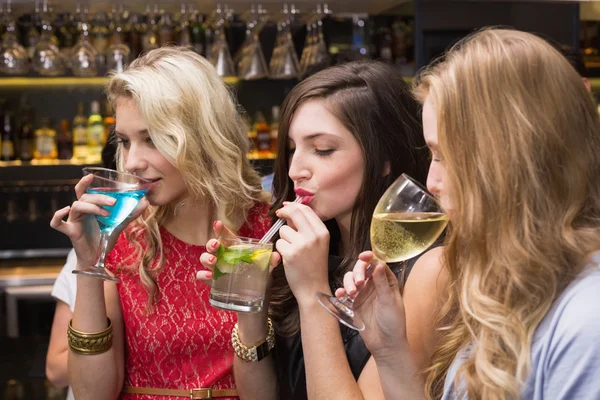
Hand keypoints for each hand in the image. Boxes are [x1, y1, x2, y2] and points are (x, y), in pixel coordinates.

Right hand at [50, 174, 148, 267]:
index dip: (85, 181)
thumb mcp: (120, 223)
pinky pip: (57, 223)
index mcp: (90, 206)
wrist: (99, 257)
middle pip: (84, 196)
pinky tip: (66, 210)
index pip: (84, 190)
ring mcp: (74, 220)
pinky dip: (58, 215)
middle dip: (99, 197)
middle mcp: (80, 211)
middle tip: (113, 201)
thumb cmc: (105, 237)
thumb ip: (131, 213)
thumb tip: (146, 201)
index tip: (92, 176)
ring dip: (92, 207)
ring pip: (77, 206)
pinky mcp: (71, 231)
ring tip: (106, 214)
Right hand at [196, 220, 280, 342]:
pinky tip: (207, 276)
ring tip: (213, 262)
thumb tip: (276, 255)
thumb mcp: (266, 272)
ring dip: (206, 258)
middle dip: (211, 243)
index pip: (228, 237)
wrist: (255, 308)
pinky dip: (202, 276)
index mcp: (238, 252)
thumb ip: (269, 263)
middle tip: (216, 246)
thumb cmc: (260, 284)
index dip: (222, 230)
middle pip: (214, 246)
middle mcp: (226, 259)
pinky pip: (203, 278)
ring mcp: (218, 271)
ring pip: (206, 259)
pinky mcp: (215, 284)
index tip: (217, 224)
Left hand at [274, 202, 329, 304]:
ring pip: (284, 230)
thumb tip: (289, 213)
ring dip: (284, 238)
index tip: (286, 206)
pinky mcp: (291, 253)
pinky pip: (279, 243)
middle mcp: (314, 236)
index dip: (294, 205)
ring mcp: (302, 244)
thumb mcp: (317, 244)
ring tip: (292, 250)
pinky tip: (288, 258)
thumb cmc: (314, 265)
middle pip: (294, 213)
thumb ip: (305, 228)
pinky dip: (280, 250)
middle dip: (284, 211)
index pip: (307, 210)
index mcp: (322, 232)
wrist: (313, 287)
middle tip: (279, 214)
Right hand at [335, 251, 407, 357]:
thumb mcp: (389, 301)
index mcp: (387, 281)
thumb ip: (382, 283)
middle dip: (357, 272)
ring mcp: (362, 293)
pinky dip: (340, 291)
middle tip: (358, 282)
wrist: (385, 344)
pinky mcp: (353, 303)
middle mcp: (374, 285)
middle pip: (362, 269)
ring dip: (348, 282)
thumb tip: (378, 264)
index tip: (363, 257)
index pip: (377, 264)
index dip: (370, 258)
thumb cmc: (393, 323)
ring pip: (351, 279)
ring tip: (351, 292)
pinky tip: (340, 295)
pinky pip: (344, 293)